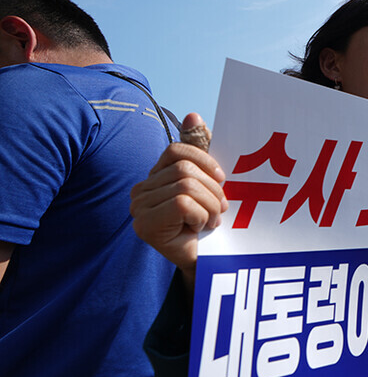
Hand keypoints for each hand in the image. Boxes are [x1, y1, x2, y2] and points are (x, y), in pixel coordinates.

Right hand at [129, 113, 227, 283]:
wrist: (211, 263)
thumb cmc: (210, 222)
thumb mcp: (209, 182)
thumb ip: (200, 150)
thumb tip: (192, 113)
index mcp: (155, 177)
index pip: (178, 151)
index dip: (206, 162)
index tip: (221, 181)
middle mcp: (140, 190)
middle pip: (185, 170)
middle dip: (212, 191)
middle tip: (219, 210)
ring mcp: (138, 208)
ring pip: (186, 186)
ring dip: (210, 206)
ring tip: (211, 222)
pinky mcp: (145, 225)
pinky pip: (182, 203)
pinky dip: (201, 216)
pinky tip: (200, 229)